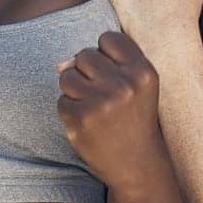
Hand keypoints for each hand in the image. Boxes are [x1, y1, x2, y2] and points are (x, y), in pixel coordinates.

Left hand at [56, 31, 167, 190]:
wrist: (137, 164)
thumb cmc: (132, 117)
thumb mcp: (134, 86)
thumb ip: (104, 63)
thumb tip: (60, 65)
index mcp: (143, 72)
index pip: (108, 38)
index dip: (105, 55)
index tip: (113, 74)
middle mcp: (125, 85)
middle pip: (84, 55)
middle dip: (87, 72)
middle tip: (103, 96)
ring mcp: (102, 102)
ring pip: (67, 76)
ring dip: (74, 91)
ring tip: (95, 108)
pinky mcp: (81, 119)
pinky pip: (61, 101)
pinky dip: (70, 112)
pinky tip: (89, 124)